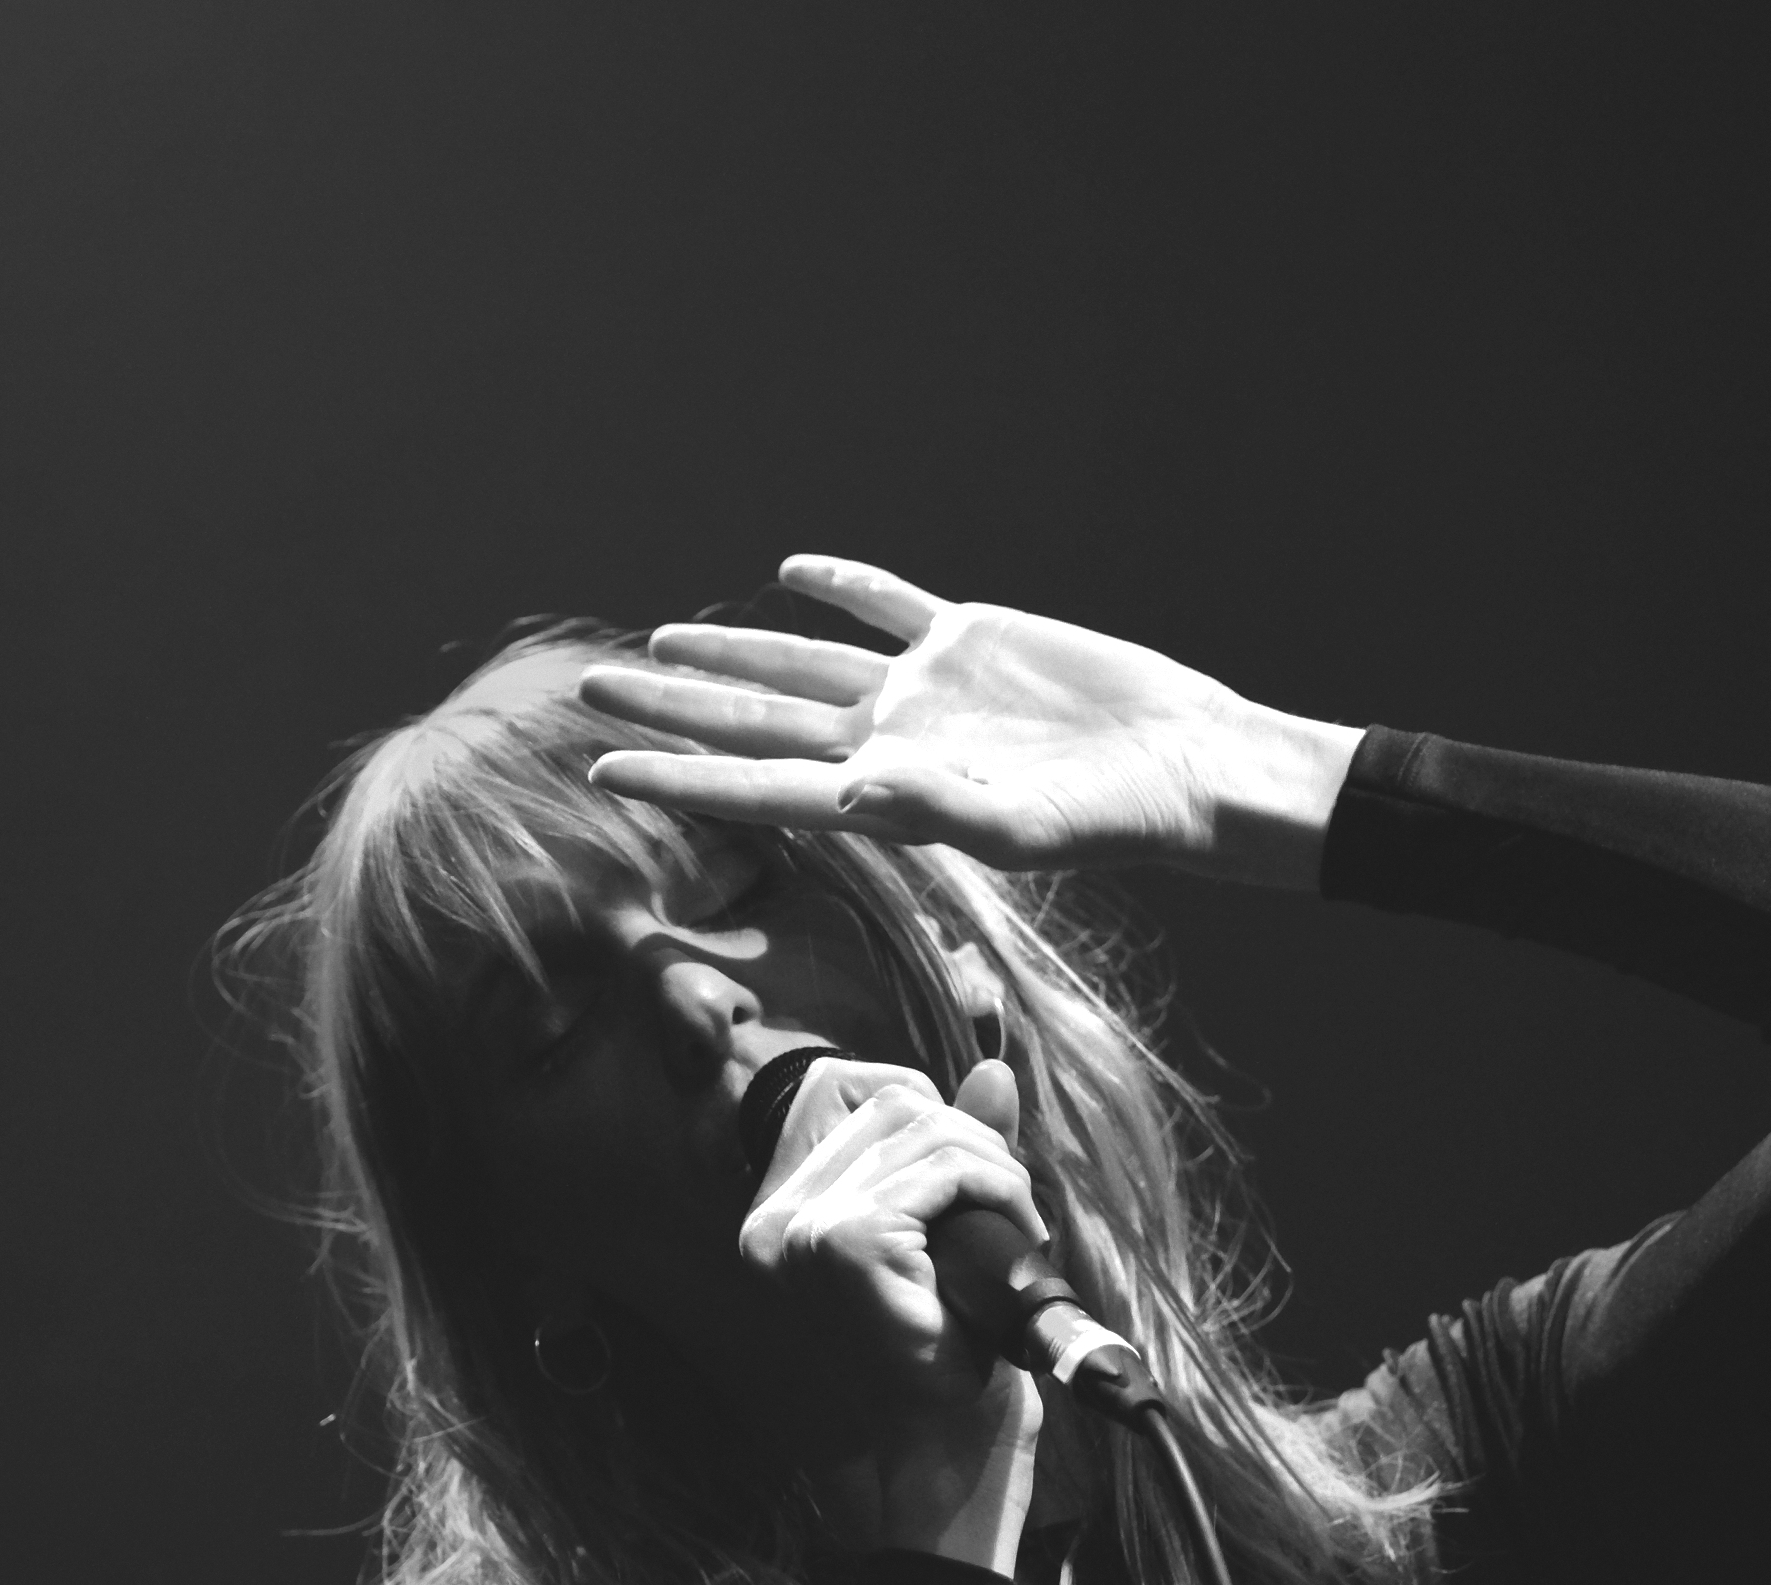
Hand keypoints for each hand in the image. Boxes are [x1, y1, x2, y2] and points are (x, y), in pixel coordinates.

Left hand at [579, 555, 1360, 889]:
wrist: (1183, 764)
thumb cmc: (1111, 816)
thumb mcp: (1021, 826)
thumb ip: (932, 808)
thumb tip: (849, 790)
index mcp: (885, 793)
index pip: (756, 786)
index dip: (676, 779)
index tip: (601, 770)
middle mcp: (889, 740)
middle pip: (754, 724)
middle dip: (670, 713)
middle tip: (587, 695)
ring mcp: (924, 689)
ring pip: (800, 666)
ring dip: (730, 657)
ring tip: (658, 647)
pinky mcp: (970, 640)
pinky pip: (885, 605)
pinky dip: (838, 585)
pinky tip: (790, 573)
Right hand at [745, 1053, 1045, 1571]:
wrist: (949, 1447)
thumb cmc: (948, 1346)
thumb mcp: (953, 1226)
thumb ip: (960, 1145)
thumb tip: (993, 1068)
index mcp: (779, 1212)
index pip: (843, 1086)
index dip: (923, 1104)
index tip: (968, 1165)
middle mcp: (774, 1218)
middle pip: (893, 1098)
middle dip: (971, 1138)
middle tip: (1005, 1206)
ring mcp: (803, 1230)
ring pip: (927, 1127)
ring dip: (995, 1170)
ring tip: (1010, 1229)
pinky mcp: (846, 1244)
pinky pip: (946, 1170)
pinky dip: (998, 1191)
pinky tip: (1013, 1237)